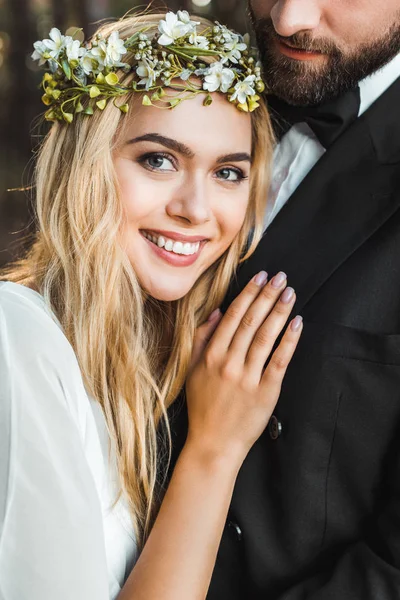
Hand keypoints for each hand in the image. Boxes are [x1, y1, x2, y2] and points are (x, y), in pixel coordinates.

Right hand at [185, 271, 302, 465]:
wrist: (214, 443)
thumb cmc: (203, 406)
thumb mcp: (191, 370)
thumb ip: (200, 339)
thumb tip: (216, 313)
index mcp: (210, 355)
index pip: (233, 317)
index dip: (248, 294)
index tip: (260, 277)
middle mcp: (228, 363)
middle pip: (251, 322)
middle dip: (267, 295)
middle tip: (281, 277)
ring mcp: (247, 377)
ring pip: (265, 337)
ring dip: (279, 312)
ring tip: (289, 293)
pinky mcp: (265, 392)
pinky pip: (279, 361)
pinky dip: (288, 341)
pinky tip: (296, 323)